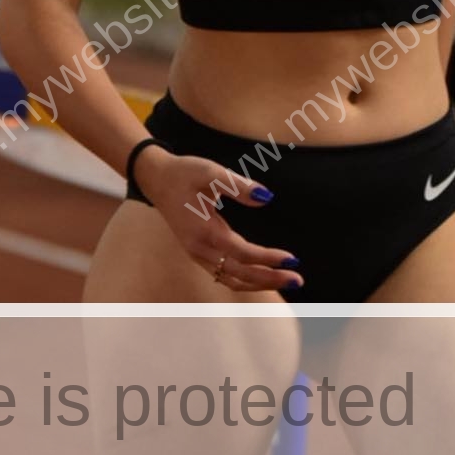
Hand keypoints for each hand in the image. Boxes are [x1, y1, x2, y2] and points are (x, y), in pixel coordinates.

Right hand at [133, 145, 302, 293]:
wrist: (156, 179)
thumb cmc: (184, 173)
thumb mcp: (210, 172)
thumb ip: (238, 185)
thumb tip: (266, 197)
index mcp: (204, 232)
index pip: (242, 254)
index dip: (268, 259)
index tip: (292, 259)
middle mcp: (200, 249)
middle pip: (240, 274)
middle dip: (270, 278)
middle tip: (297, 278)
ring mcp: (197, 254)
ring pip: (232, 279)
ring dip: (259, 282)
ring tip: (284, 280)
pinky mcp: (197, 252)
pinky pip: (223, 275)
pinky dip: (245, 279)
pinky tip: (261, 276)